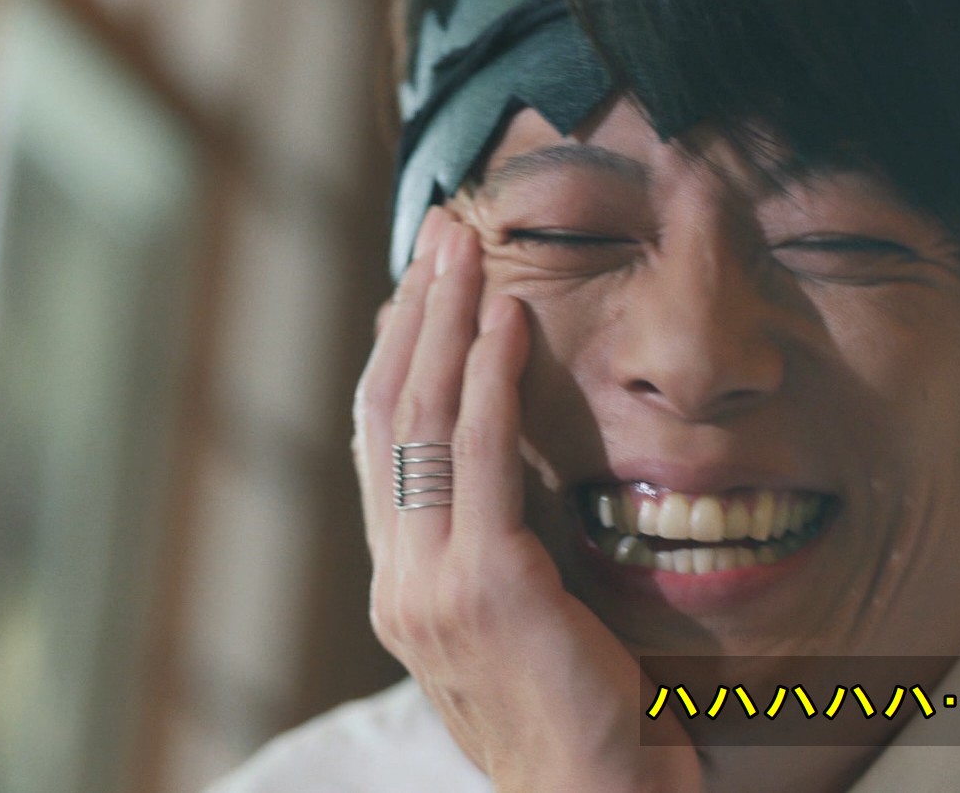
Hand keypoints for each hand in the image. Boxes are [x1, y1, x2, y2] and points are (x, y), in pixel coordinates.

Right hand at [352, 207, 701, 791]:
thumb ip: (493, 552)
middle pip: (389, 415)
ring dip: (446, 322)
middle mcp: (397, 580)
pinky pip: (483, 457)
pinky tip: (507, 320)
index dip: (396, 356)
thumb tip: (510, 471)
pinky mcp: (485, 586)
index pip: (381, 446)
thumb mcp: (516, 629)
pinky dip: (491, 378)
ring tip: (466, 247)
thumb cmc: (577, 725)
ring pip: (424, 421)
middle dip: (413, 315)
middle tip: (439, 235)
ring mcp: (429, 585)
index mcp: (401, 587)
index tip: (421, 288)